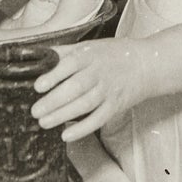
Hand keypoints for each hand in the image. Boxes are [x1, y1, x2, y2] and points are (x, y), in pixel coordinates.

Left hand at [30, 37, 149, 141]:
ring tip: (44, 122)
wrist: (146, 65)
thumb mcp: (89, 46)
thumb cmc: (112, 54)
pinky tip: (66, 135)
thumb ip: (64, 52)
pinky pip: (98, 119)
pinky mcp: (115, 106)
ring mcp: (108, 91)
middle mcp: (99, 73)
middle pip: (76, 88)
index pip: (70, 65)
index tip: (38, 86)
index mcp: (90, 55)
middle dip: (54, 100)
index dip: (54, 76)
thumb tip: (38, 55)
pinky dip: (82, 129)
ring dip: (63, 115)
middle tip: (35, 111)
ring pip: (85, 105)